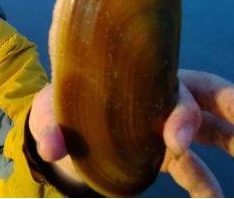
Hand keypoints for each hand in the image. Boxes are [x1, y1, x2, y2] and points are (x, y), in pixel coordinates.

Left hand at [28, 70, 233, 196]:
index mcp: (135, 79)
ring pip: (211, 127)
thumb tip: (50, 149)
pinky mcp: (164, 151)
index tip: (174, 144)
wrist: (66, 122)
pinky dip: (206, 185)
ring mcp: (165, 124)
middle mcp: (158, 97)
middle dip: (230, 104)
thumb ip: (52, 129)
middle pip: (205, 93)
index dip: (179, 115)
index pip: (170, 90)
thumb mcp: (53, 113)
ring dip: (233, 139)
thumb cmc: (63, 107)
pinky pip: (194, 167)